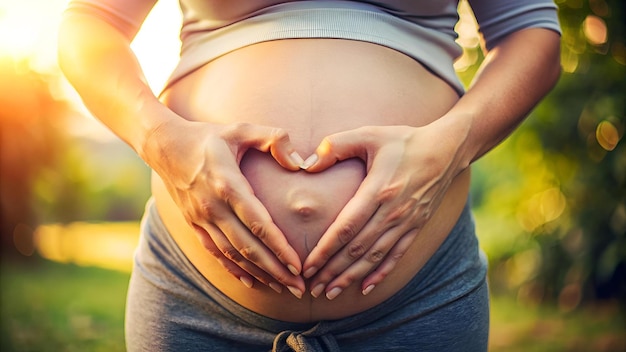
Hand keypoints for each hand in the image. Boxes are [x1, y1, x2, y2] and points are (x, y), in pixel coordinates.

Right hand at [143, 118, 305, 296]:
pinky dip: (233, 269)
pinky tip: (251, 281)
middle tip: (299, 287)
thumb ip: (274, 139)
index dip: (279, 247)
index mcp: (227, 184)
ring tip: (281, 287)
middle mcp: (213, 207)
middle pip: (248, 246)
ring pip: (232, 254)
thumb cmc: (209, 136)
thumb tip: (301, 163)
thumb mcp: (241, 129)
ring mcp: (201, 218)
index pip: (258, 223)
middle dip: (275, 269)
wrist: (164, 145)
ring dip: (258, 273)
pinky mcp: (194, 223)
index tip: (298, 264)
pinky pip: (215, 252)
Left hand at [301, 121, 468, 299]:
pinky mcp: (417, 226)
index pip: (346, 228)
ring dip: (352, 277)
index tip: (307, 266)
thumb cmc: (402, 141)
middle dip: (333, 271)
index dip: (325, 251)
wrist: (446, 149)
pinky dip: (380, 274)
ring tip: (331, 292)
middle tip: (311, 288)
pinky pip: (397, 255)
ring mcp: (407, 222)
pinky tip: (366, 288)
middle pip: (357, 249)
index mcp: (378, 191)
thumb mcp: (368, 134)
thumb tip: (307, 164)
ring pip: (375, 257)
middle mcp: (393, 212)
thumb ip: (335, 145)